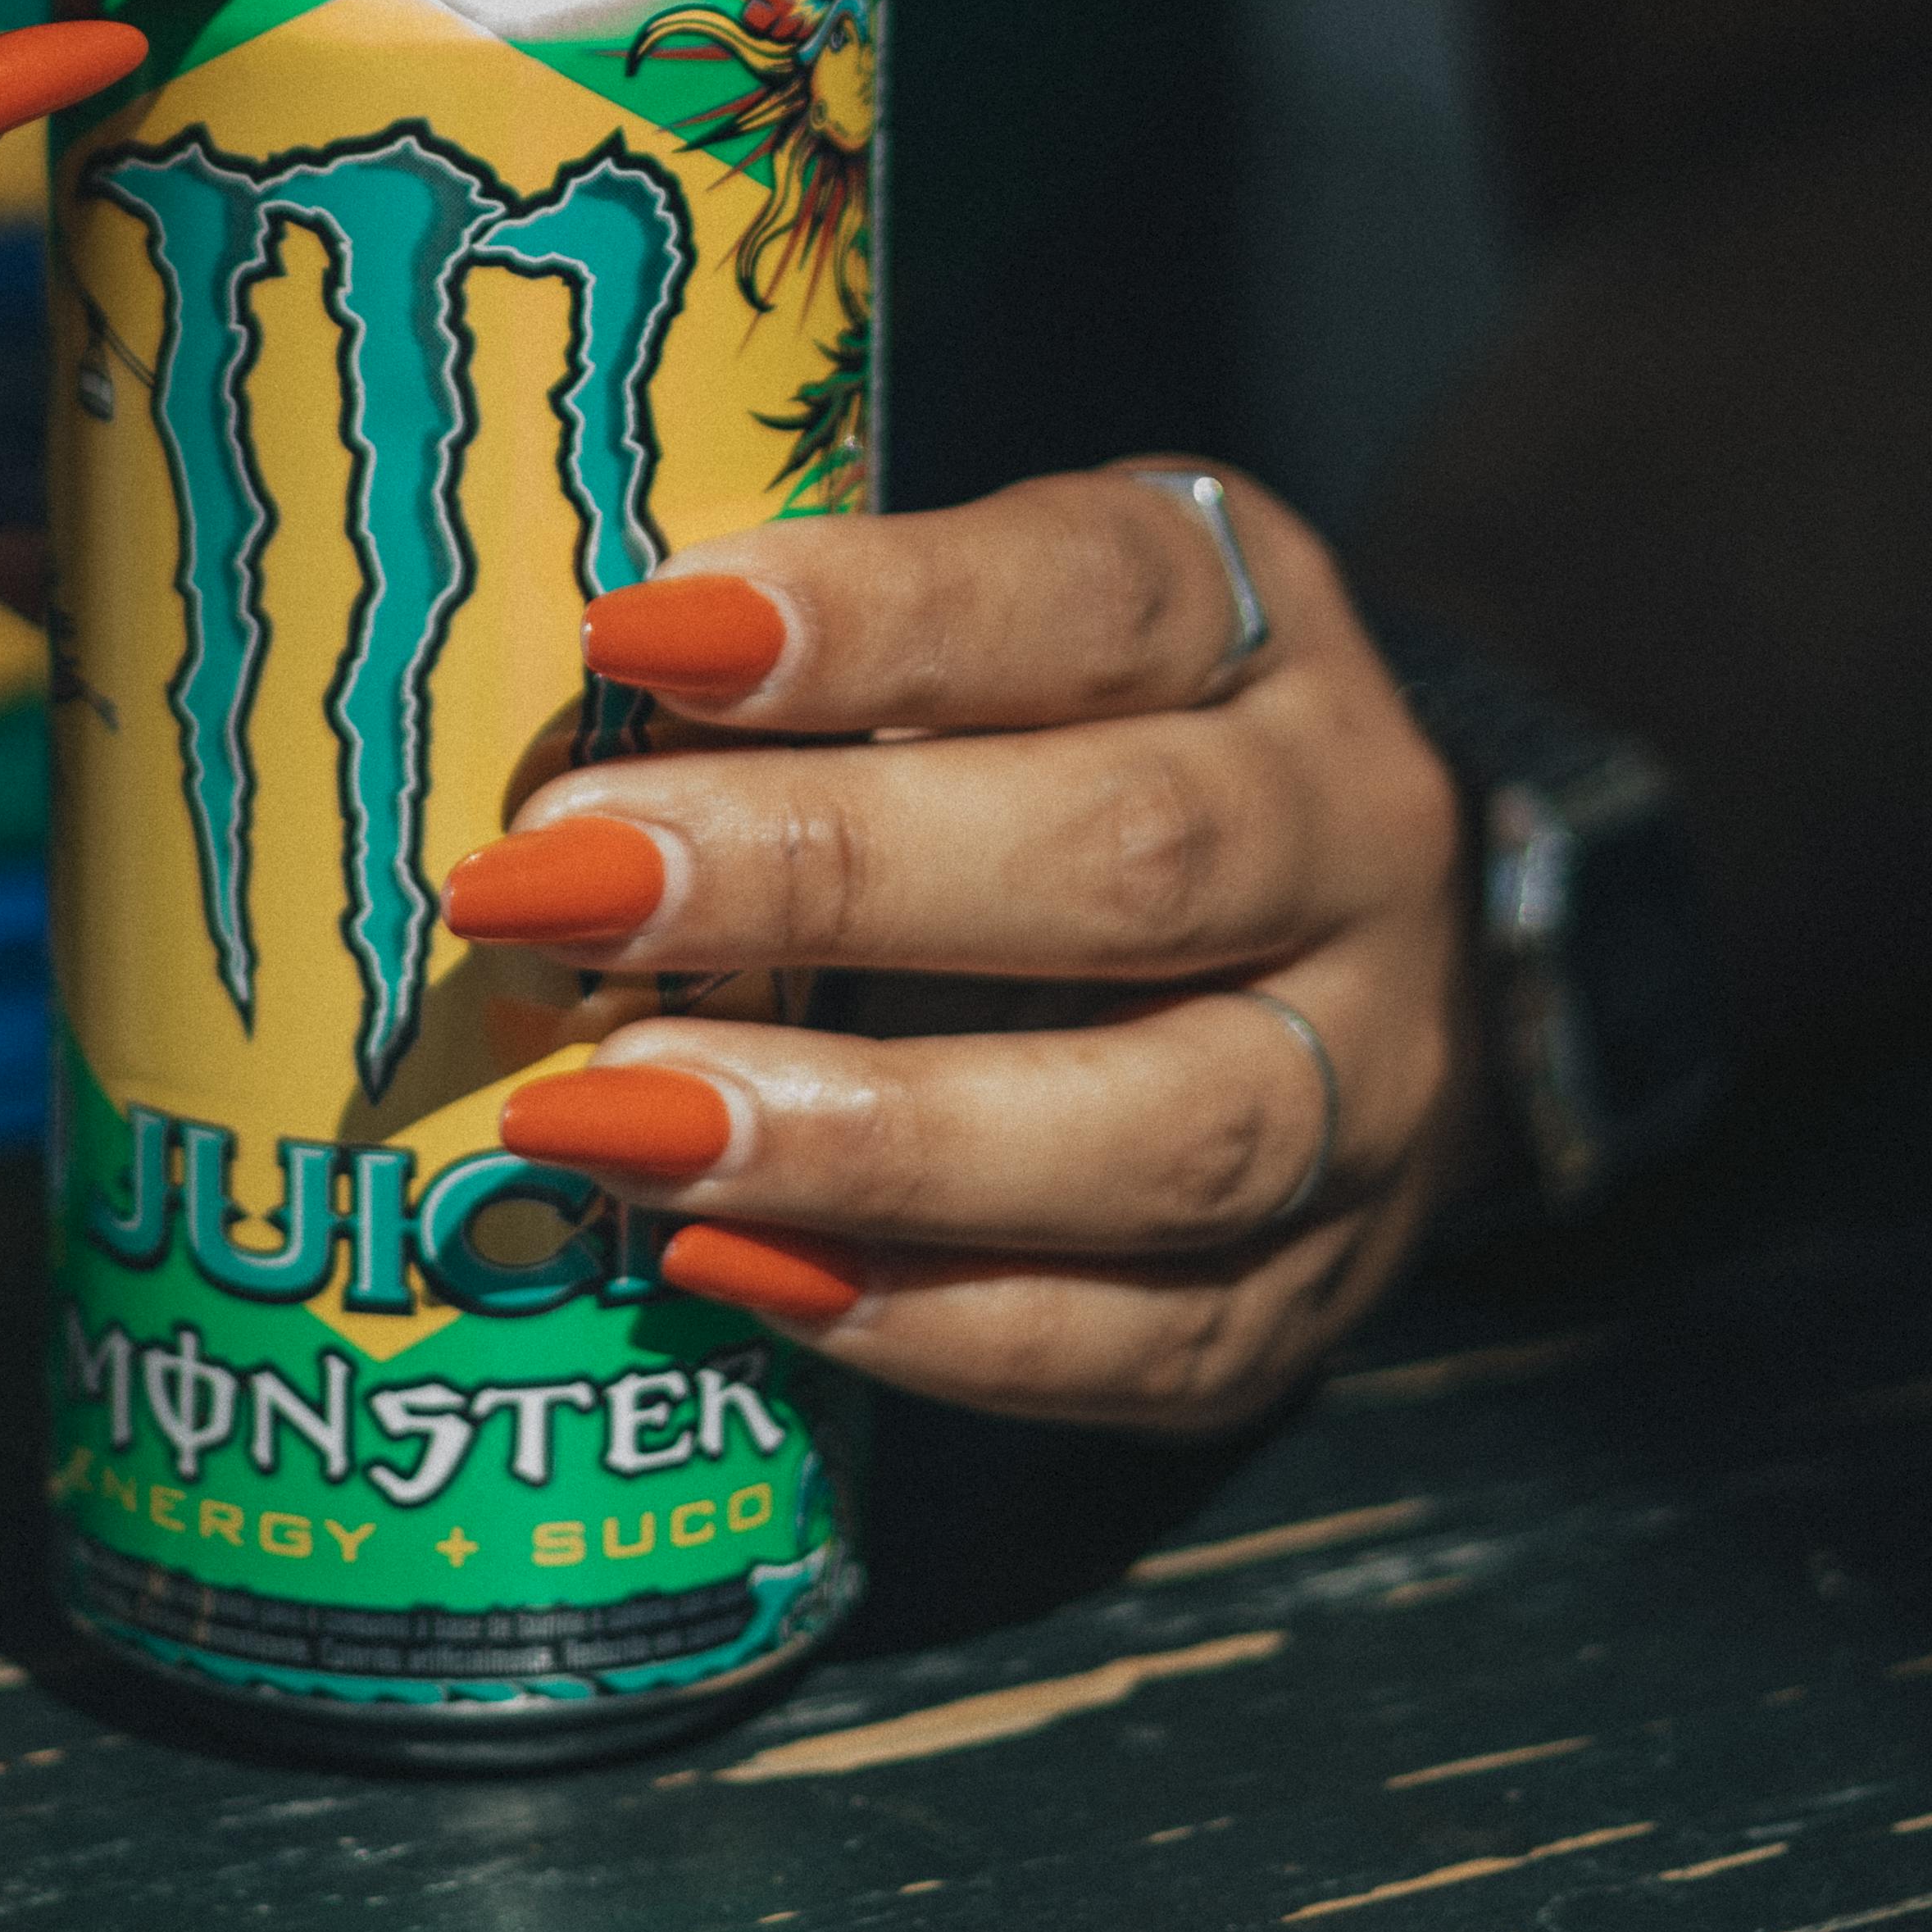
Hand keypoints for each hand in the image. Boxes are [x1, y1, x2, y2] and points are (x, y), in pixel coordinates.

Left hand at [448, 464, 1476, 1432]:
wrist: (1342, 936)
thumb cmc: (1077, 740)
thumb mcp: (1003, 626)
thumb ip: (834, 670)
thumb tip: (558, 743)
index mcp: (1254, 613)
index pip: (1087, 596)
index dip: (872, 617)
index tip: (640, 632)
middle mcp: (1351, 833)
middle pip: (1129, 856)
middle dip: (827, 877)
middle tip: (567, 885)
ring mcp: (1373, 1078)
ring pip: (1162, 1127)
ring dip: (864, 1135)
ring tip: (616, 1119)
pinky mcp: (1322, 1287)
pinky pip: (1143, 1335)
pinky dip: (927, 1315)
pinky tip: (732, 1271)